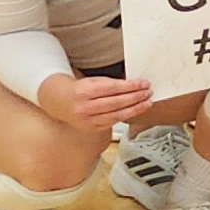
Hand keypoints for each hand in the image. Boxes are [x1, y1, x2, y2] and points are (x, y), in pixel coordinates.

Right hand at [42, 68, 156, 131]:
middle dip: (136, 97)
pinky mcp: (92, 128)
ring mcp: (88, 120)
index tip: (144, 84)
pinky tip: (135, 111)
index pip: (113, 88)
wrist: (61, 103)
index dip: (131, 86)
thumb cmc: (80, 90)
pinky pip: (113, 122)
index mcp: (85, 92)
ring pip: (117, 115)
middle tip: (148, 93)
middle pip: (116, 103)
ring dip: (135, 109)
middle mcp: (85, 107)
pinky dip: (126, 116)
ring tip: (147, 102)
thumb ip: (112, 84)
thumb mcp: (93, 81)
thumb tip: (135, 85)